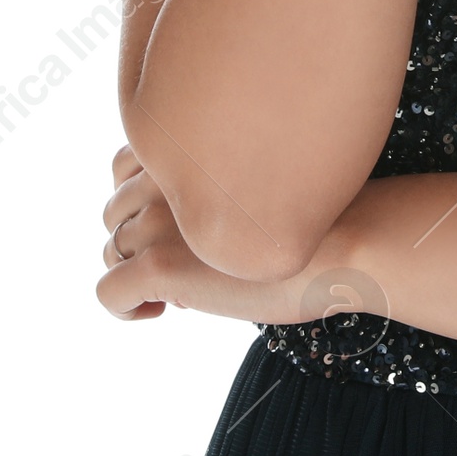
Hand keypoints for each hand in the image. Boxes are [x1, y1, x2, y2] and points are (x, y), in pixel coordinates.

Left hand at [96, 142, 299, 324]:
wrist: (347, 240)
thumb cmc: (315, 212)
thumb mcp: (253, 177)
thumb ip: (210, 184)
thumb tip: (178, 228)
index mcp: (187, 145)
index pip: (122, 166)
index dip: (139, 200)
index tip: (173, 225)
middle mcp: (165, 175)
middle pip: (114, 213)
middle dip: (138, 241)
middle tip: (181, 264)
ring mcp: (159, 219)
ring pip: (111, 252)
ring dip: (136, 273)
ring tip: (178, 291)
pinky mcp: (160, 264)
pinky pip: (109, 293)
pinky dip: (123, 308)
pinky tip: (159, 311)